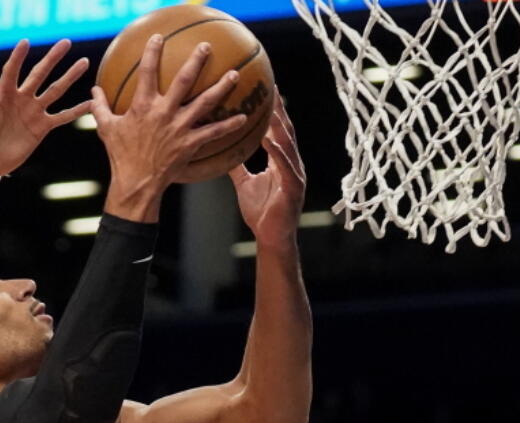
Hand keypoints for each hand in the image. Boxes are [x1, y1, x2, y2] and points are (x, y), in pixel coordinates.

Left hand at [0, 39, 91, 178]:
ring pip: (55, 91)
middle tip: (66, 42)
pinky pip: (62, 117)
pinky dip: (76, 111)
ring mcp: (33, 112)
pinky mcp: (42, 127)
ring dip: (69, 78)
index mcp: (3, 96)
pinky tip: (90, 102)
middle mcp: (21, 99)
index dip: (17, 58)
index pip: (11, 72)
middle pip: (39, 75)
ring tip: (84, 62)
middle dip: (52, 59)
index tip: (25, 42)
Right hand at [91, 35, 248, 221]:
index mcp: (143, 106)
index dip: (152, 52)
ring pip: (204, 102)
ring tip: (234, 74)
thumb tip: (94, 91)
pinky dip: (228, 125)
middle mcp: (163, 112)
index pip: (147, 72)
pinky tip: (243, 117)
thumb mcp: (106, 129)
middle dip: (196, 61)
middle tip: (206, 48)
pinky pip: (213, 132)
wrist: (136, 183)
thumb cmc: (120, 156)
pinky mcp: (190, 143)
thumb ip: (101, 107)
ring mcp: (179, 127)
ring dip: (221, 87)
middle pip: (183, 80)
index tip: (158, 38)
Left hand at [228, 92, 305, 245]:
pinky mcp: (294, 187)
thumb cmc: (261, 212)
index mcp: (281, 161)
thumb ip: (238, 166)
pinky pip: (285, 166)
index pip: (277, 130)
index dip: (273, 110)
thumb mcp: (245, 184)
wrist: (271, 237)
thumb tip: (224, 151)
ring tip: (272, 106)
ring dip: (280, 125)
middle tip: (271, 87)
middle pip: (286, 131)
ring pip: (288, 144)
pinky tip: (269, 139)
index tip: (265, 89)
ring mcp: (295, 174)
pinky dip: (278, 151)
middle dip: (280, 108)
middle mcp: (291, 163)